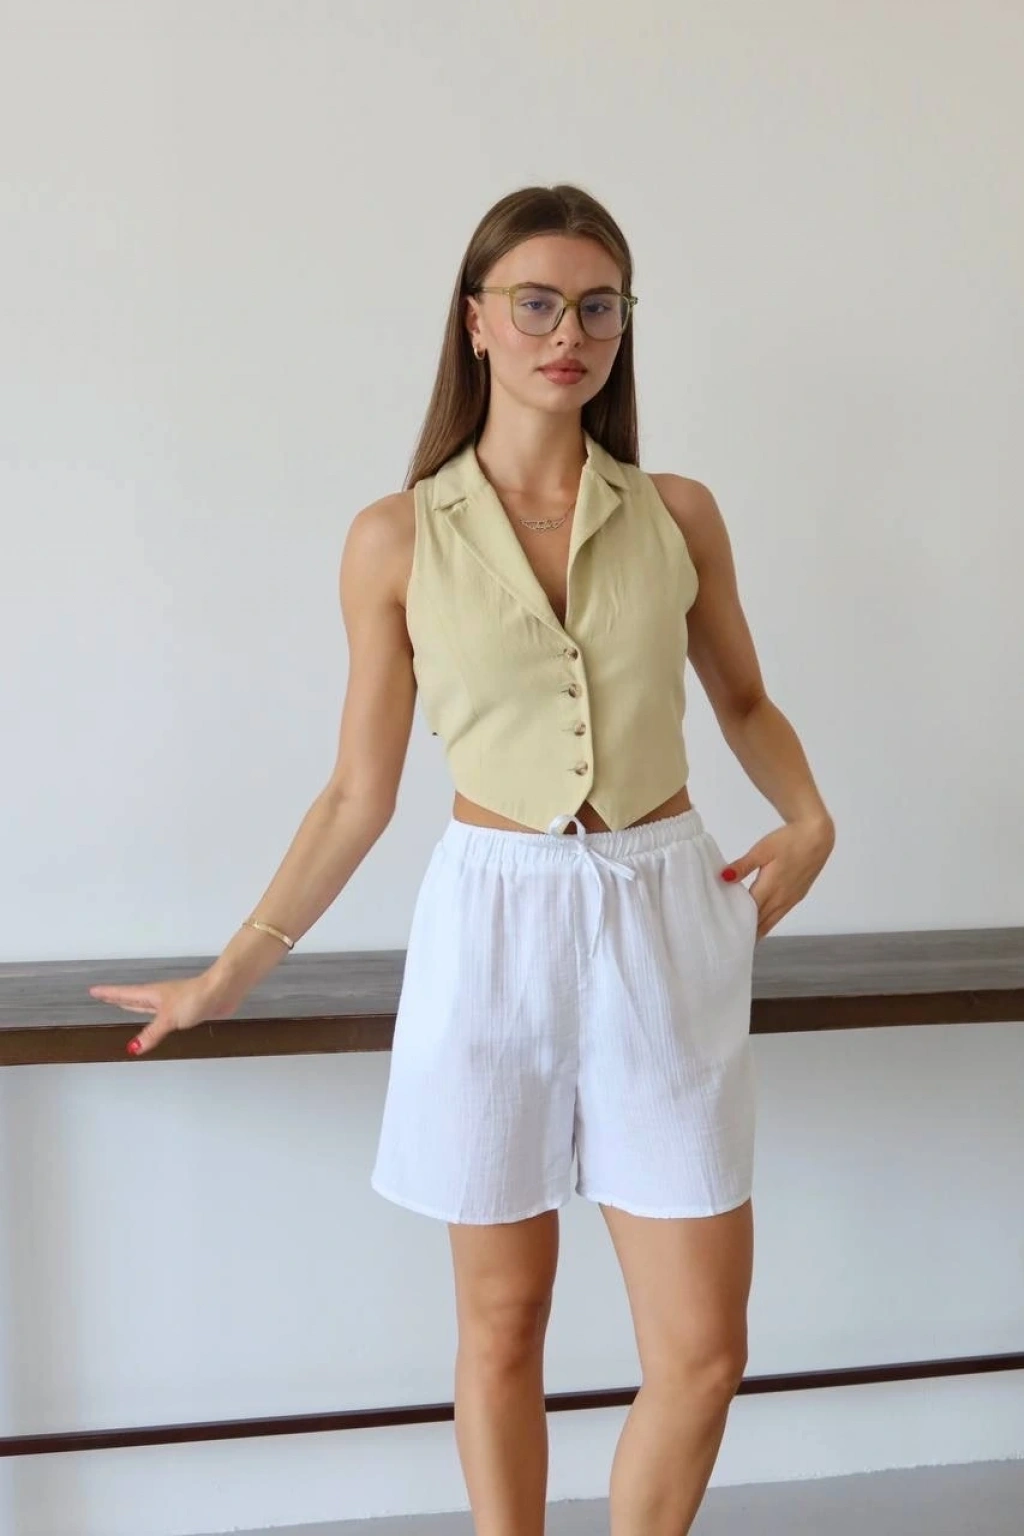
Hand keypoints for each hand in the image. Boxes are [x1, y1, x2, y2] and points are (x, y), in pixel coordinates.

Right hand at [87, 971, 235, 1056]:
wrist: (222, 991)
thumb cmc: (194, 998)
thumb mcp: (168, 1018)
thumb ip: (151, 1033)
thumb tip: (133, 1049)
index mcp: (151, 995)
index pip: (124, 994)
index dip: (109, 993)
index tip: (93, 990)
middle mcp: (159, 997)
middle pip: (134, 998)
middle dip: (118, 998)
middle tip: (105, 997)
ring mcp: (172, 1003)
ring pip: (148, 1005)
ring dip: (135, 1006)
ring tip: (124, 1006)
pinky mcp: (185, 1010)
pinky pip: (163, 1015)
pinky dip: (154, 1018)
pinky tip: (157, 1020)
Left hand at [725, 815, 834, 938]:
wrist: (817, 836)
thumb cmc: (788, 840)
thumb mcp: (762, 850)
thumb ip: (743, 866)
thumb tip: (723, 878)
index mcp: (770, 888)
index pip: (750, 914)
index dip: (737, 925)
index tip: (724, 935)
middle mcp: (782, 898)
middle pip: (761, 922)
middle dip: (747, 934)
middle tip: (730, 944)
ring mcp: (791, 899)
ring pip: (772, 921)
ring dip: (759, 931)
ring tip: (744, 940)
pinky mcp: (798, 896)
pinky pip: (780, 915)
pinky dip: (769, 922)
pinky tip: (761, 923)